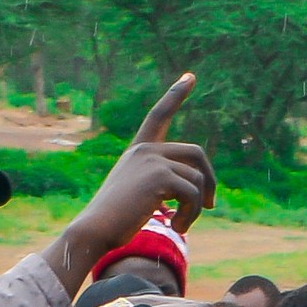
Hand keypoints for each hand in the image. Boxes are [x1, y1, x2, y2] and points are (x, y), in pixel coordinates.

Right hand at [47, 76, 215, 290]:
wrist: (95, 230)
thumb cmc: (114, 221)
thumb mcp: (139, 196)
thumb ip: (163, 184)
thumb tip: (200, 192)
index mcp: (138, 150)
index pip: (158, 115)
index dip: (175, 94)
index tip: (190, 76)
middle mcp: (145, 149)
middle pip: (196, 153)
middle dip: (210, 180)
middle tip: (211, 204)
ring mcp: (152, 160)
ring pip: (197, 179)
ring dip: (197, 207)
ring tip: (180, 225)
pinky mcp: (160, 176)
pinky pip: (194, 194)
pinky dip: (191, 214)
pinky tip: (175, 226)